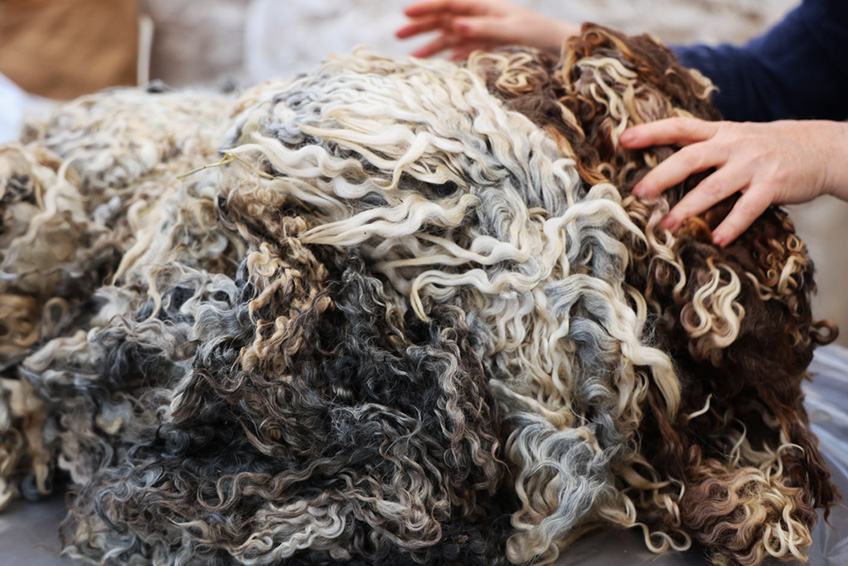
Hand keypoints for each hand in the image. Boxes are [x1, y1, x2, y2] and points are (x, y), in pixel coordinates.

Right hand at [396, 0, 579, 59]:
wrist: (554, 45)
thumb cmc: (535, 32)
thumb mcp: (509, 29)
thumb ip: (482, 27)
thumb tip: (456, 26)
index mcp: (481, 6)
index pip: (447, 3)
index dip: (425, 7)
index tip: (405, 12)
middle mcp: (477, 17)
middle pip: (442, 19)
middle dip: (420, 26)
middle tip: (398, 34)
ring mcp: (479, 32)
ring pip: (448, 37)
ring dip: (430, 45)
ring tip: (413, 58)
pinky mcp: (484, 47)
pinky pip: (460, 51)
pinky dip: (447, 58)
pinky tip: (436, 66)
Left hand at [620, 118, 847, 245]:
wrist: (821, 148)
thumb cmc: (767, 148)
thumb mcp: (735, 138)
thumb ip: (703, 148)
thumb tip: (662, 166)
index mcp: (720, 133)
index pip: (680, 127)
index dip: (651, 132)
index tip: (623, 139)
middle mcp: (733, 145)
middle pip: (690, 158)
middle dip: (661, 176)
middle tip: (639, 193)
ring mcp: (753, 165)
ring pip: (714, 187)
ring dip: (688, 208)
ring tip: (667, 226)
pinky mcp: (773, 185)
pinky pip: (748, 208)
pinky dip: (732, 225)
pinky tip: (717, 240)